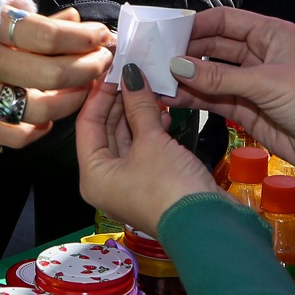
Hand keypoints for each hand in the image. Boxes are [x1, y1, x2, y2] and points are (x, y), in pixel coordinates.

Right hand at [0, 6, 112, 149]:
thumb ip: (37, 22)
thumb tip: (77, 22)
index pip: (46, 35)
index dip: (80, 37)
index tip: (101, 35)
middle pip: (48, 72)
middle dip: (86, 67)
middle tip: (102, 61)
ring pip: (37, 107)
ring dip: (71, 99)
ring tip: (84, 88)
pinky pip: (15, 135)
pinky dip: (38, 129)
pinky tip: (51, 117)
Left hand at [76, 67, 217, 235]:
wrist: (207, 225)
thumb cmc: (170, 188)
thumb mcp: (151, 141)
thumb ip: (139, 106)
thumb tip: (131, 75)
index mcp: (93, 175)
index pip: (87, 124)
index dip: (100, 94)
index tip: (112, 69)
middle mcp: (106, 181)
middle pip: (105, 131)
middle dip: (120, 101)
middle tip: (132, 72)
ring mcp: (129, 183)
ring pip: (127, 138)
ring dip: (138, 113)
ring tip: (150, 88)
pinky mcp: (151, 182)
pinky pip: (144, 149)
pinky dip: (152, 130)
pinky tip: (165, 114)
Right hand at [166, 9, 294, 183]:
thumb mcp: (266, 82)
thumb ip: (219, 76)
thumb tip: (176, 65)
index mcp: (270, 34)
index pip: (227, 20)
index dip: (198, 24)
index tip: (167, 32)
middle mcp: (259, 55)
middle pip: (215, 47)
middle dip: (186, 52)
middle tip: (154, 58)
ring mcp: (252, 84)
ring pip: (212, 75)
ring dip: (187, 77)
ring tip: (155, 79)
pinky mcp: (247, 111)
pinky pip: (215, 100)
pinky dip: (194, 99)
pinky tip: (171, 99)